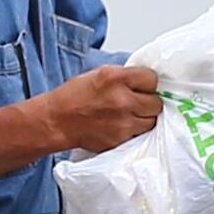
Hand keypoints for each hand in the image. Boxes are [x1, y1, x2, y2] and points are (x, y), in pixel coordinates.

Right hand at [38, 63, 167, 154]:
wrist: (57, 121)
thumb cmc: (73, 96)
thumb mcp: (99, 74)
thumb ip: (124, 76)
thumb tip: (145, 80)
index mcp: (115, 78)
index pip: (152, 78)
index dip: (148, 82)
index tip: (143, 85)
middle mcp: (122, 100)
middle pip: (156, 102)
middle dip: (149, 101)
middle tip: (138, 101)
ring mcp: (123, 122)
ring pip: (152, 120)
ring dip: (145, 117)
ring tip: (131, 114)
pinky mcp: (121, 139)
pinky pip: (139, 134)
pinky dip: (135, 130)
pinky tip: (122, 124)